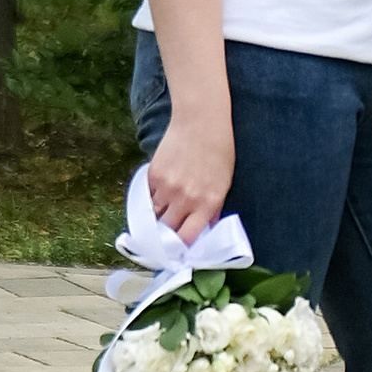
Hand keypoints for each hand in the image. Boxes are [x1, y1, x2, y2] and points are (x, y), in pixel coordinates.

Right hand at [144, 109, 235, 244]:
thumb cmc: (218, 151)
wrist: (201, 121)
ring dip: (156, 217)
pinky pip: (148, 197)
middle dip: (165, 236)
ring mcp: (167, 188)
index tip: (176, 250)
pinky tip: (160, 191)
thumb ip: (213, 209)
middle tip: (164, 236)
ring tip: (160, 214)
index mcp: (207, 204)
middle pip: (167, 231)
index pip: (187, 239)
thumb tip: (204, 230)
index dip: (179, 248)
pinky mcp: (153, 176)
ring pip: (154, 215)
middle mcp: (186, 199)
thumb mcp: (223, 183)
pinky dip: (151, 198)